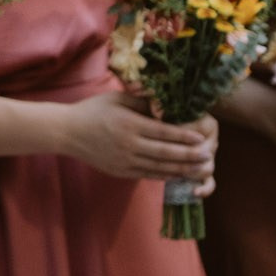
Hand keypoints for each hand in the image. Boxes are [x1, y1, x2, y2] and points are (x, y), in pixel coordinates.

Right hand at [62, 92, 214, 182]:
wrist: (67, 132)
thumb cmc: (92, 110)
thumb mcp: (117, 100)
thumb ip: (142, 104)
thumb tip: (166, 108)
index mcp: (129, 124)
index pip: (164, 132)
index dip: (185, 136)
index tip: (202, 138)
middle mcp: (129, 145)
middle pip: (167, 152)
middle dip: (190, 156)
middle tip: (208, 156)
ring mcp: (125, 161)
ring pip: (160, 167)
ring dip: (182, 169)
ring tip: (200, 169)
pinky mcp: (122, 171)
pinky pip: (149, 175)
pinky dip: (166, 175)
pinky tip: (178, 174)